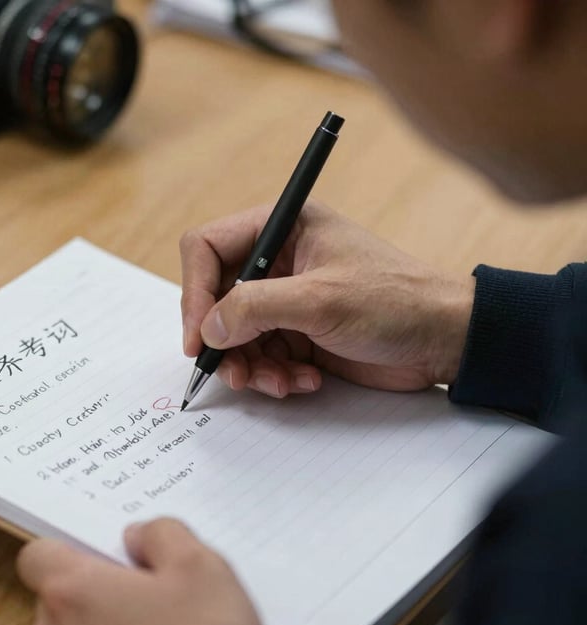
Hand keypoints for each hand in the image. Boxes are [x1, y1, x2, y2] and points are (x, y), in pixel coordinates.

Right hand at [181, 201, 474, 394]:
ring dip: (249, 366)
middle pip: (216, 299)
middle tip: (233, 373)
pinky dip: (274, 376)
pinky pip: (262, 357)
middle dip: (223, 341)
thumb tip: (207, 328)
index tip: (197, 336)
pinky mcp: (298, 335)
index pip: (208, 249)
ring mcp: (287, 301)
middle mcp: (278, 261)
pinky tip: (305, 381)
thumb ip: (254, 309)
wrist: (444, 340)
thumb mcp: (319, 300)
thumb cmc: (396, 301)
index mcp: (283, 228)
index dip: (195, 292)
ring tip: (278, 383)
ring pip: (235, 336)